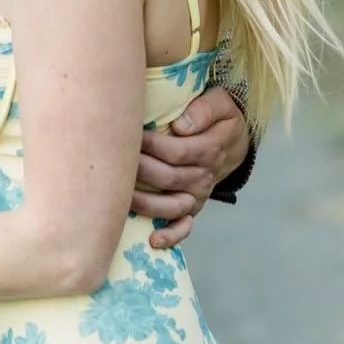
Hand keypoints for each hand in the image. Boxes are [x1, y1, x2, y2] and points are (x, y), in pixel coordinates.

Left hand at [133, 88, 248, 248]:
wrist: (229, 140)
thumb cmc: (215, 116)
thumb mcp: (220, 103)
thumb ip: (205, 109)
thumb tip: (181, 126)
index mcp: (210, 148)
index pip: (176, 151)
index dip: (151, 144)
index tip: (129, 131)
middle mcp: (204, 176)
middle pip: (168, 177)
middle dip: (140, 169)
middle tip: (114, 157)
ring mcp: (197, 195)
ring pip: (171, 205)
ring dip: (145, 202)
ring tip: (120, 193)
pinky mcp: (191, 208)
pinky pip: (183, 227)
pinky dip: (170, 235)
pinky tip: (152, 240)